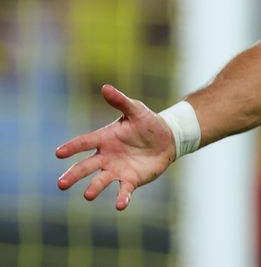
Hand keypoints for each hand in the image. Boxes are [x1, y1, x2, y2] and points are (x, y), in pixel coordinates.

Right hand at [56, 84, 175, 209]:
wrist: (168, 138)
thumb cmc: (148, 123)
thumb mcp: (136, 110)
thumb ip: (120, 101)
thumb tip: (105, 87)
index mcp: (104, 139)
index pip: (84, 142)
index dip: (72, 148)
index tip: (59, 153)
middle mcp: (106, 157)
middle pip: (85, 167)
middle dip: (73, 175)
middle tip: (60, 184)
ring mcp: (117, 170)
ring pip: (101, 180)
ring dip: (94, 188)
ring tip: (87, 195)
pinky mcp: (131, 180)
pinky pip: (124, 190)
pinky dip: (121, 198)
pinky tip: (120, 206)